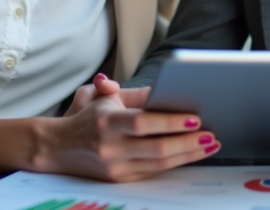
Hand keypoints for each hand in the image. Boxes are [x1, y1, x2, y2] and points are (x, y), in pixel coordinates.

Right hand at [35, 73, 220, 181]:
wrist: (58, 147)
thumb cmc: (88, 117)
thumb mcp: (105, 97)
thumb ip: (135, 93)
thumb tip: (165, 89)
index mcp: (107, 122)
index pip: (143, 123)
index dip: (170, 123)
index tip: (195, 118)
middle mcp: (111, 147)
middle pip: (156, 149)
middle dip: (188, 143)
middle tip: (211, 135)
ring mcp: (115, 168)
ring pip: (159, 164)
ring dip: (188, 155)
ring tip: (210, 145)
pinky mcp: (120, 180)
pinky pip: (154, 173)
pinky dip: (176, 163)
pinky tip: (192, 154)